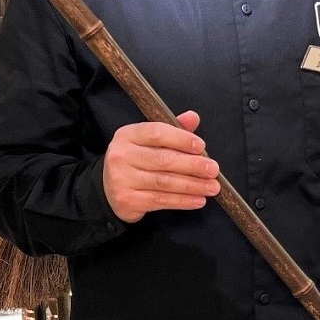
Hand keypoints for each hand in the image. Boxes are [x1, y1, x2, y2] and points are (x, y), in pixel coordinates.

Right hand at [102, 110, 220, 222]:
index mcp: (129, 134)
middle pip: (164, 159)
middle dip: (193, 165)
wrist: (106, 188)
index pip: (158, 132)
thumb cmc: (135, 159)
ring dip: (193, 185)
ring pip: (165, 182)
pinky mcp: (127, 200)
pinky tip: (198, 200)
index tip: (202, 147)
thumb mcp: (148, 140)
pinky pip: (160, 200)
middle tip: (214, 169)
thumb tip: (193, 117)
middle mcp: (122, 155)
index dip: (182, 139)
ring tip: (212, 187)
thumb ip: (172, 128)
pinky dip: (182, 201)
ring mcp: (123, 179)